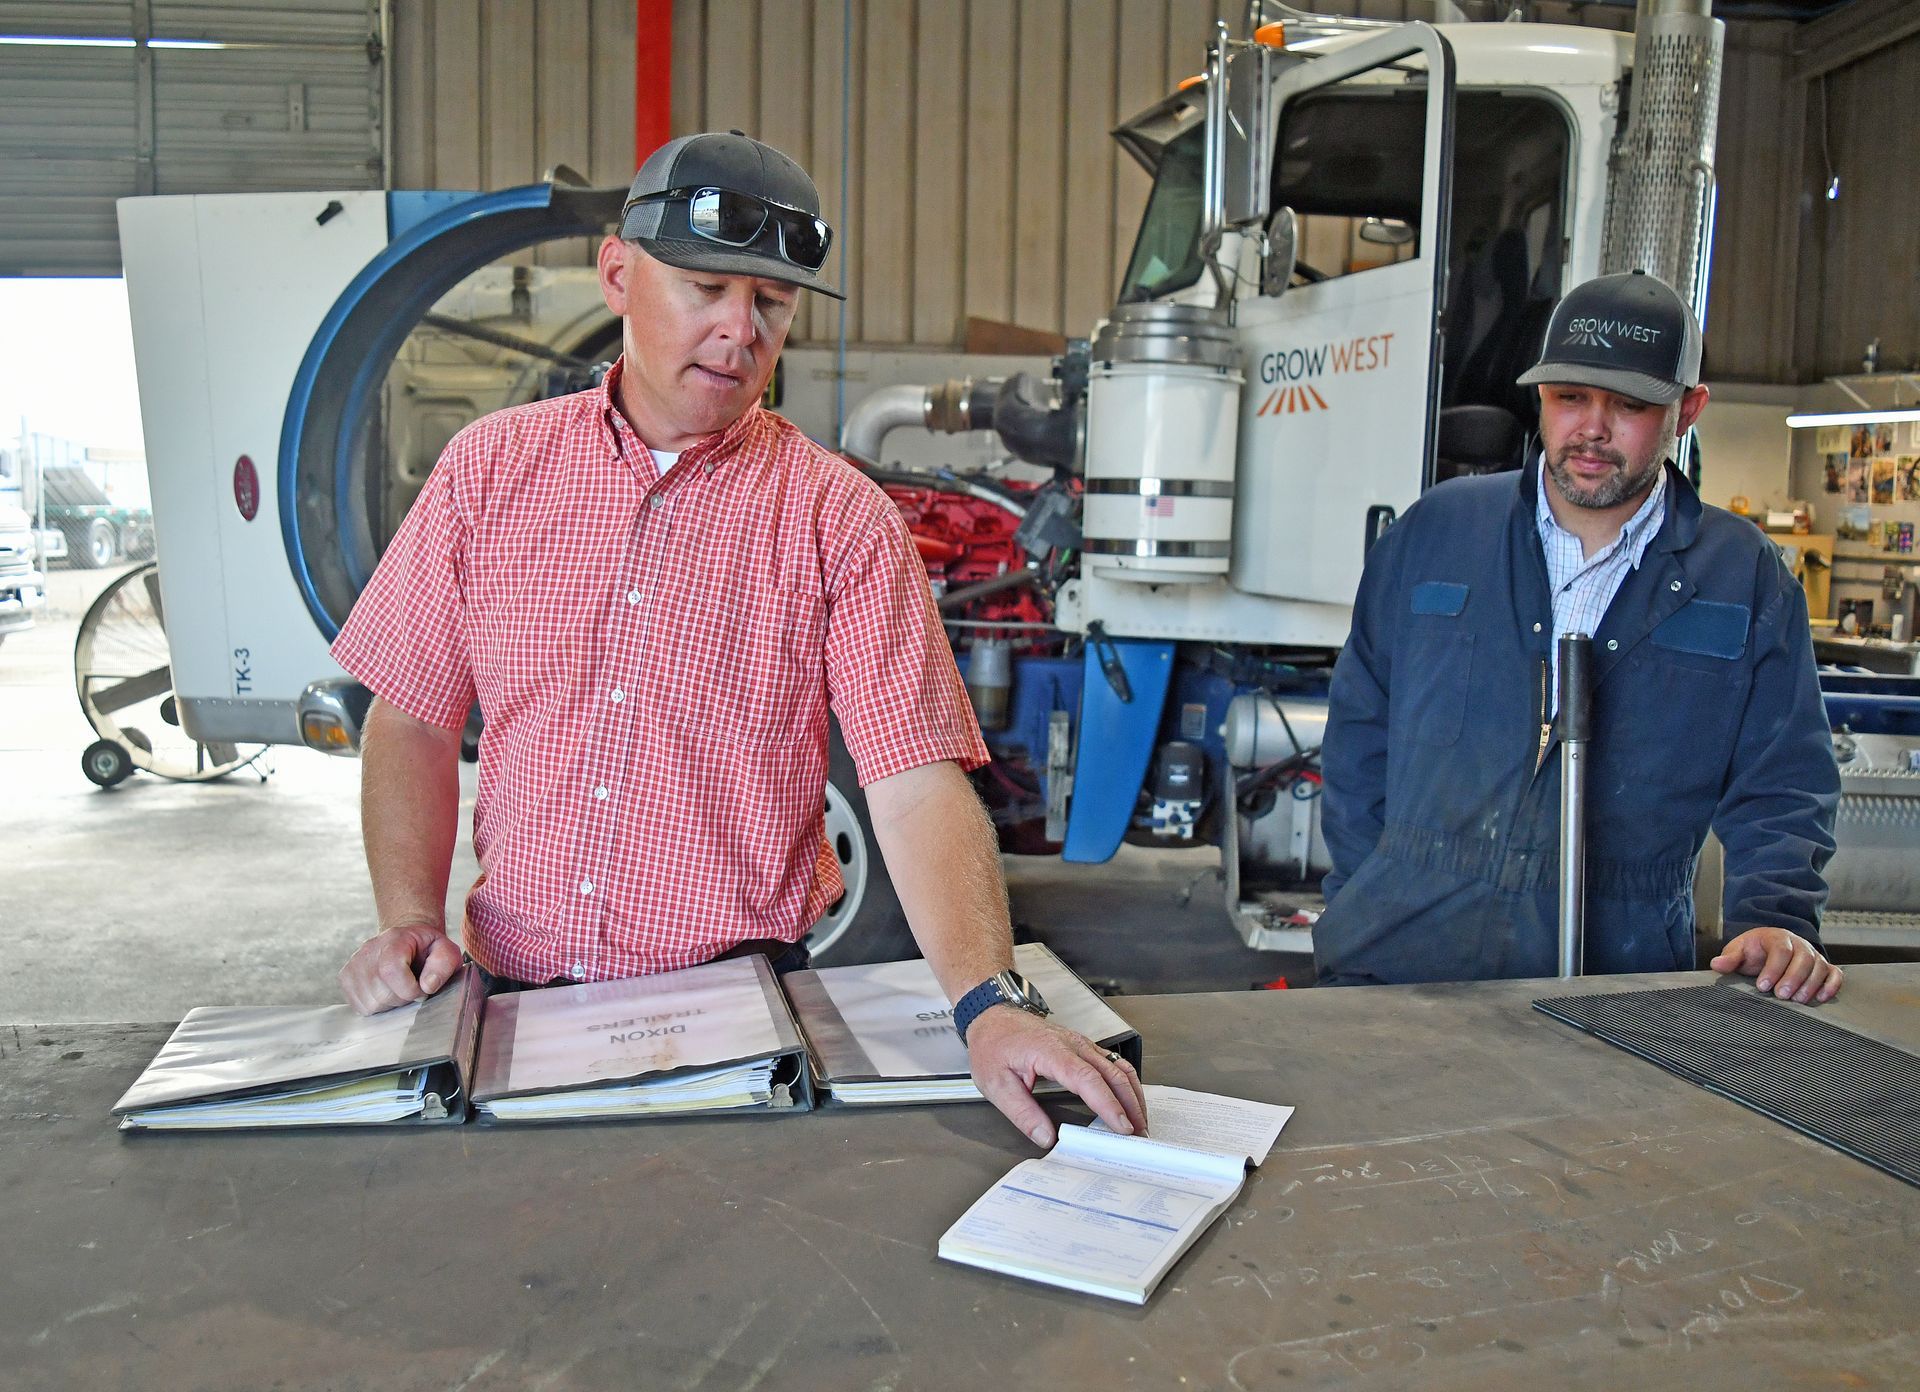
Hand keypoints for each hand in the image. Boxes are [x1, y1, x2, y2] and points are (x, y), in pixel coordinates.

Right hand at [339, 921, 461, 1014]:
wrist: (409, 941)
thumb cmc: (428, 949)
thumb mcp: (446, 952)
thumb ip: (443, 966)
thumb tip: (427, 986)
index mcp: (394, 939)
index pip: (391, 971)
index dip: (410, 989)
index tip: (422, 989)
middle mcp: (368, 950)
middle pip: (381, 993)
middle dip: (402, 998)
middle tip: (412, 987)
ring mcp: (354, 964)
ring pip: (370, 1003)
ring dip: (390, 1004)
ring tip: (399, 988)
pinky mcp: (345, 977)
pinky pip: (360, 1006)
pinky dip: (377, 1006)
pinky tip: (386, 991)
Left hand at [966, 1005, 1148, 1147]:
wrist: (992, 1016)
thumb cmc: (992, 1045)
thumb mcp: (996, 1084)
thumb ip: (1023, 1114)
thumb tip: (1045, 1137)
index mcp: (1052, 1051)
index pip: (1088, 1080)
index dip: (1108, 1105)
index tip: (1122, 1126)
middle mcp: (1072, 1044)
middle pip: (1113, 1072)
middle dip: (1131, 1104)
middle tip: (1140, 1132)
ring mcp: (1080, 1043)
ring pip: (1119, 1066)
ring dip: (1133, 1093)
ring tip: (1140, 1120)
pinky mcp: (1083, 1046)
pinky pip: (1113, 1062)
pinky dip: (1126, 1082)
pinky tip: (1129, 1099)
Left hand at [1710, 927, 1842, 1003]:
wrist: (1769, 948)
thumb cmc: (1753, 952)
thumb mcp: (1739, 951)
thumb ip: (1730, 958)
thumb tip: (1716, 964)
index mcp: (1777, 937)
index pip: (1780, 949)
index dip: (1773, 968)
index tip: (1762, 986)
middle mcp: (1800, 944)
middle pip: (1803, 958)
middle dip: (1793, 978)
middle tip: (1781, 996)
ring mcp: (1814, 956)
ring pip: (1819, 967)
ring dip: (1810, 985)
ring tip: (1797, 1000)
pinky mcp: (1825, 968)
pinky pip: (1834, 974)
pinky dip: (1831, 985)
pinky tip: (1820, 998)